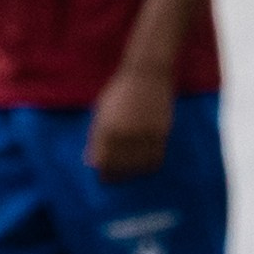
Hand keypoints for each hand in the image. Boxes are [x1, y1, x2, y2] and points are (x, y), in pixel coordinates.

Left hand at [87, 62, 173, 176]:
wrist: (148, 75)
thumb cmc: (121, 91)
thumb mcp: (102, 112)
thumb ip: (96, 137)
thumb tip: (93, 162)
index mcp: (107, 128)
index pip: (104, 162)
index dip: (103, 173)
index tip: (104, 178)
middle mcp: (125, 133)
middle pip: (120, 166)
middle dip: (117, 176)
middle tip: (116, 179)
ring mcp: (144, 133)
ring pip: (138, 165)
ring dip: (133, 173)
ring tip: (130, 173)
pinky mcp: (161, 132)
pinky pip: (156, 158)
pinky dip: (149, 165)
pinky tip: (145, 164)